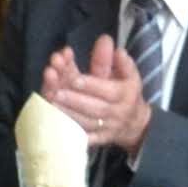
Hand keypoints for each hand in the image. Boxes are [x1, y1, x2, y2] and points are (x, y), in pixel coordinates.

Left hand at [42, 35, 154, 152]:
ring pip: (86, 123)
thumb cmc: (127, 94)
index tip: (74, 79)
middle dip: (74, 100)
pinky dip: (69, 132)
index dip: (90, 85)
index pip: (107, 91)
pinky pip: (83, 138)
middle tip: (56, 92)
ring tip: (51, 103)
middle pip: (94, 108)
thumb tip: (114, 46)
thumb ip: (120, 61)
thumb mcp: (129, 75)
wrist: (135, 125)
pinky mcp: (98, 140)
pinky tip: (55, 123)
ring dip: (68, 113)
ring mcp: (107, 129)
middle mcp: (117, 113)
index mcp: (125, 95)